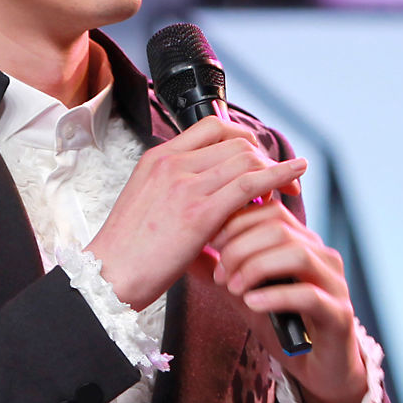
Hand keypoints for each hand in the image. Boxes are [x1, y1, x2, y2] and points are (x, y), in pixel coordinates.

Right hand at [86, 117, 305, 313]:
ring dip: (273, 169)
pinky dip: (279, 176)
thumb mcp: (147, 202)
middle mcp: (172, 163)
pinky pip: (250, 183)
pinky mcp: (199, 213)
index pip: (212, 127)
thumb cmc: (126, 250)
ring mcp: (185, 185)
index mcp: (158, 158)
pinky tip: (296, 177)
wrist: (107, 276)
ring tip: (286, 189)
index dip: (242, 138)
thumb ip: (176, 188)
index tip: (255, 157)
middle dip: (263, 156)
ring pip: (246, 158)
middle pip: (235, 141)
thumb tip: (210, 193)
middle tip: (278, 178)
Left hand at [211, 202, 366, 402]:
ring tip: (233, 288)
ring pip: (296, 254)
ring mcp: (334, 283)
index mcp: (301, 242)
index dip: (236, 221)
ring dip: (256, 267)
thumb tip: (185, 247)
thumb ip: (220, 270)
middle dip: (240, 246)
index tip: (211, 243)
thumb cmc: (281, 325)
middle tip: (220, 274)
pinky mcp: (339, 314)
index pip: (270, 210)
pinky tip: (251, 303)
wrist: (318, 369)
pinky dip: (274, 296)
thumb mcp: (243, 293)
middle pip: (279, 227)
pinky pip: (308, 295)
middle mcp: (321, 255)